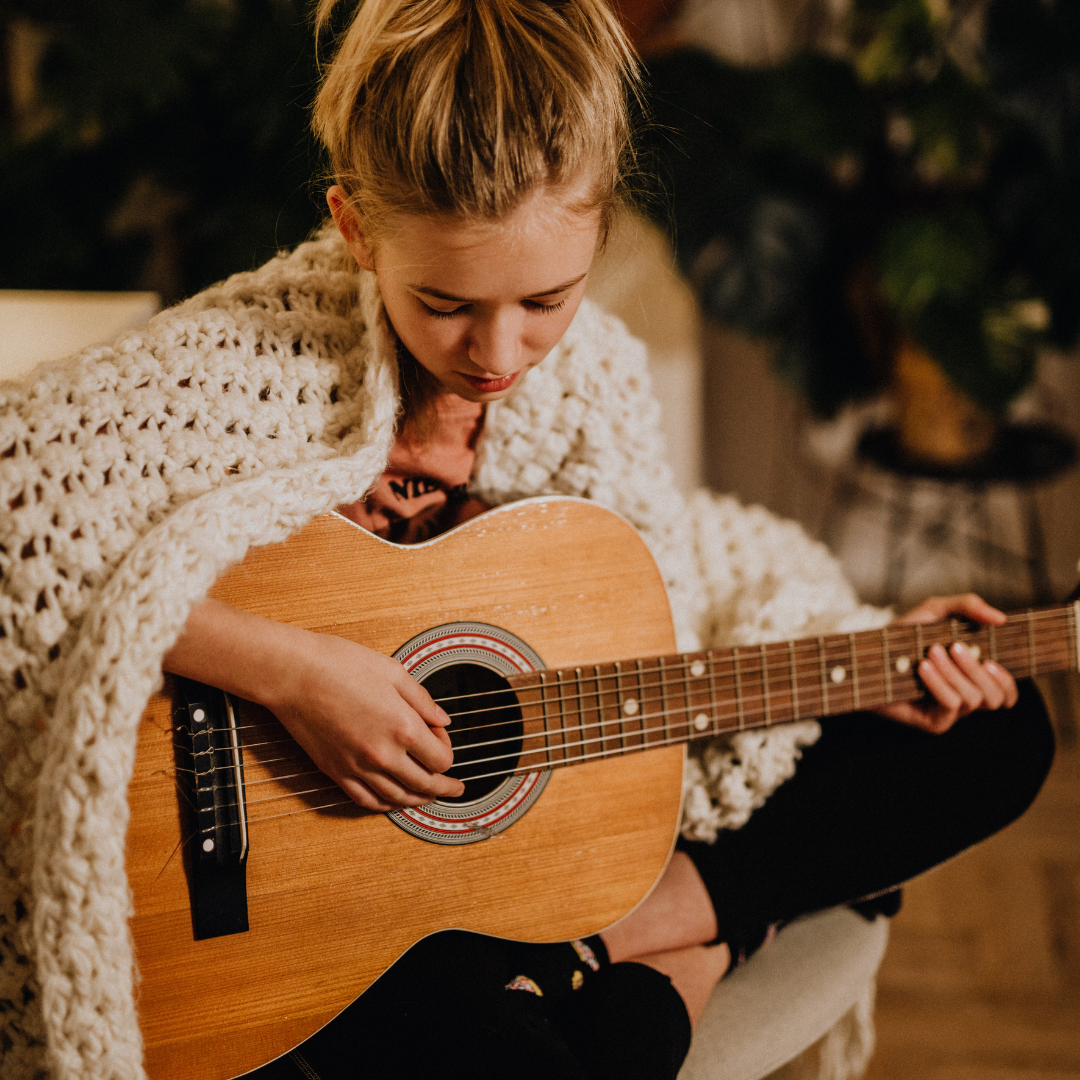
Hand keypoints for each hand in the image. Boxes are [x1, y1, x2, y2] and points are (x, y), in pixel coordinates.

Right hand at [270, 634, 466, 810]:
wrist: (293, 673)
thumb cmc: (339, 664)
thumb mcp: (393, 672)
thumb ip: (422, 700)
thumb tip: (441, 719)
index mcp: (403, 727)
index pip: (441, 759)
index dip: (448, 751)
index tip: (441, 738)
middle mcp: (383, 754)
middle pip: (425, 785)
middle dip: (444, 787)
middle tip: (455, 787)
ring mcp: (357, 766)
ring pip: (397, 798)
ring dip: (418, 800)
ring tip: (429, 797)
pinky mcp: (336, 771)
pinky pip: (366, 800)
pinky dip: (385, 805)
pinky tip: (393, 801)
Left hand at [875, 593, 1018, 733]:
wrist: (867, 654)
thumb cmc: (903, 635)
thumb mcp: (935, 612)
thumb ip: (968, 606)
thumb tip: (1000, 619)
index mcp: (972, 679)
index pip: (1007, 694)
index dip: (1008, 682)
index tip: (993, 660)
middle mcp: (964, 698)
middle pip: (995, 697)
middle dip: (977, 669)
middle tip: (954, 647)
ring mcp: (949, 713)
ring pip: (973, 699)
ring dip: (954, 673)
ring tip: (931, 653)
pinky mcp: (933, 722)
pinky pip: (950, 705)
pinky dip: (939, 683)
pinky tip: (923, 667)